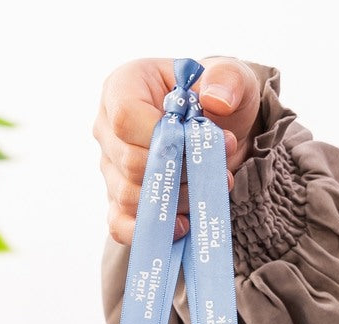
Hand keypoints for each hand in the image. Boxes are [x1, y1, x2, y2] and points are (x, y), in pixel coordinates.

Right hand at [94, 57, 262, 244]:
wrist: (217, 132)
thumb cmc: (216, 99)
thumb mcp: (230, 78)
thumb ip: (227, 79)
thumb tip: (216, 101)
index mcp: (123, 87)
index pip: (125, 117)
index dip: (160, 136)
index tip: (197, 141)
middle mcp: (107, 129)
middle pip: (131, 163)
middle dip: (179, 173)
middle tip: (216, 170)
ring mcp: (110, 168)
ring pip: (129, 197)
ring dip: (176, 201)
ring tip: (206, 190)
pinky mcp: (118, 201)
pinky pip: (119, 224)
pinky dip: (149, 230)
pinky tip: (181, 227)